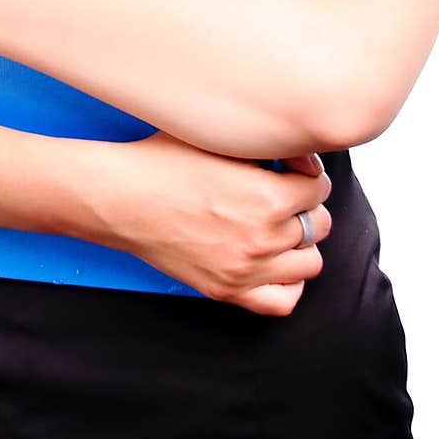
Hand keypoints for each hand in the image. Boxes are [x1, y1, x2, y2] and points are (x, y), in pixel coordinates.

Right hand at [90, 132, 332, 316]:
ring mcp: (246, 269)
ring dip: (299, 242)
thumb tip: (297, 152)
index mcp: (266, 197)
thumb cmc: (161, 161)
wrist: (120, 197)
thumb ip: (265, 145)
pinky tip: (275, 261)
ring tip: (278, 224)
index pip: (319, 189)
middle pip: (318, 225)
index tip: (291, 168)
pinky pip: (283, 300)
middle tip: (282, 193)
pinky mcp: (226, 290)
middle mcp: (262, 238)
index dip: (306, 173)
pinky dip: (288, 282)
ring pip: (310, 263)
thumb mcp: (218, 138)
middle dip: (305, 205)